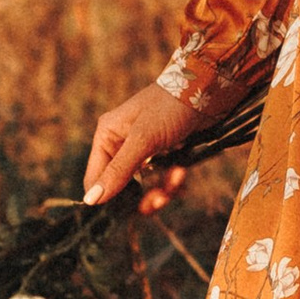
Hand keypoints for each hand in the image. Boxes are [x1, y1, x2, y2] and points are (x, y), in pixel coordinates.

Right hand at [84, 81, 198, 214]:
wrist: (209, 89)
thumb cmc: (170, 107)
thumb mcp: (143, 140)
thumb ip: (118, 170)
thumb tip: (90, 200)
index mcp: (108, 136)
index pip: (95, 177)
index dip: (107, 197)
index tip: (127, 209)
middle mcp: (122, 143)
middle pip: (122, 186)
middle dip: (141, 196)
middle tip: (159, 200)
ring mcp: (145, 150)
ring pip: (145, 186)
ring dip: (162, 190)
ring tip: (177, 181)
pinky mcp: (165, 153)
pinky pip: (163, 178)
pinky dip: (173, 180)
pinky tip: (183, 173)